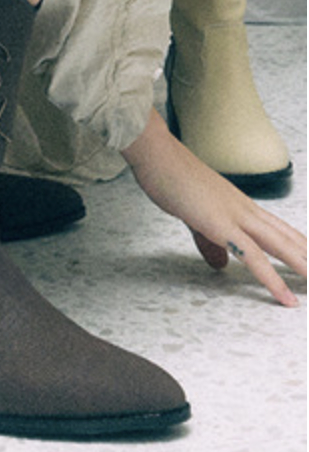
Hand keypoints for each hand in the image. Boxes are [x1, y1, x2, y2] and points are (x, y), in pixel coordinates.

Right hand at [123, 109, 305, 305]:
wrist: (157, 153)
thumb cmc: (169, 175)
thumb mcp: (192, 213)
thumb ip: (207, 241)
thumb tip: (220, 263)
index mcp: (240, 204)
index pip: (279, 228)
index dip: (299, 245)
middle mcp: (245, 209)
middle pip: (289, 238)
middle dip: (308, 258)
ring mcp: (237, 216)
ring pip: (282, 248)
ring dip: (304, 269)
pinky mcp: (223, 226)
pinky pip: (255, 258)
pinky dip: (273, 280)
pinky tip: (285, 297)